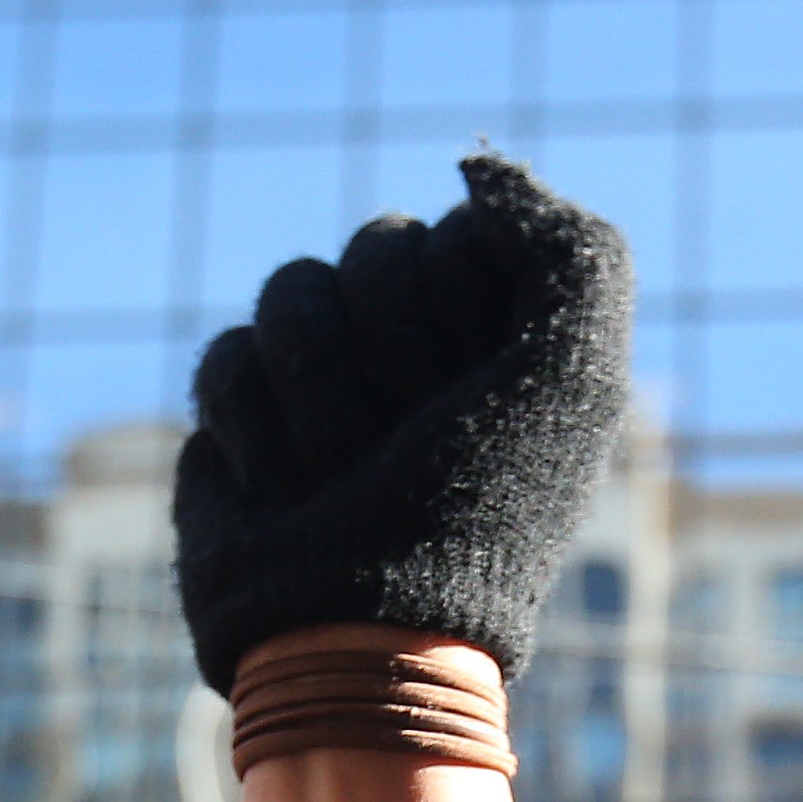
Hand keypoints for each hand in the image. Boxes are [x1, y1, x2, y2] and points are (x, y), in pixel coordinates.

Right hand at [175, 154, 632, 692]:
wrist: (359, 633)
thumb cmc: (476, 511)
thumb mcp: (576, 372)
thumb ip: (570, 244)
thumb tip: (474, 169)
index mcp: (504, 342)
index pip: (463, 230)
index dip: (464, 297)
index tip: (476, 386)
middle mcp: (419, 354)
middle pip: (378, 243)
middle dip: (390, 343)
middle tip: (408, 437)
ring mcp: (326, 382)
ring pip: (294, 287)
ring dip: (320, 385)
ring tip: (340, 472)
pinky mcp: (244, 416)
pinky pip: (226, 354)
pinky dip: (257, 426)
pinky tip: (285, 490)